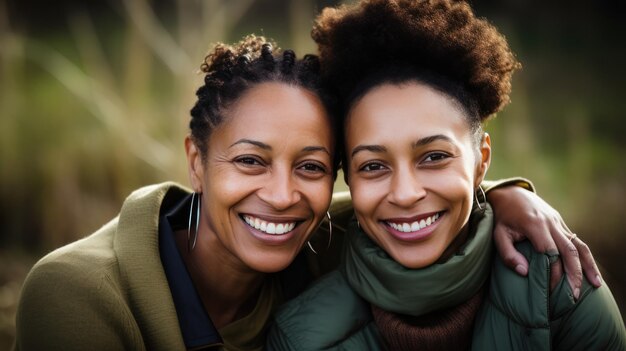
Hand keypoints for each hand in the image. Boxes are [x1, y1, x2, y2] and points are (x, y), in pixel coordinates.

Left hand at [487, 186, 601, 298]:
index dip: (551, 272)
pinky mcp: (561, 224)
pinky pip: (577, 241)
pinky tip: (591, 271)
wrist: (511, 194)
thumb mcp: (498, 234)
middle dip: (573, 274)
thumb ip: (508, 254)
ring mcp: (558, 222)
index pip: (549, 253)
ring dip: (587, 266)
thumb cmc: (502, 218)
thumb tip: (524, 272)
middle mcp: (550, 223)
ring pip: (578, 246)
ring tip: (594, 285)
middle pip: (568, 251)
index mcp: (535, 225)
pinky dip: (586, 257)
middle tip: (574, 295)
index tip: (549, 290)